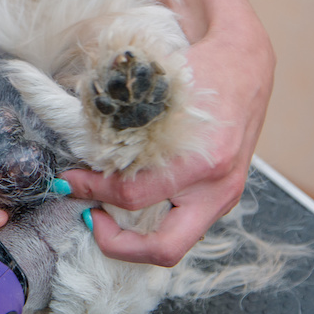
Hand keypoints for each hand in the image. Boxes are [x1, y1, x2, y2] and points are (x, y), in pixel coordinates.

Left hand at [62, 12, 274, 266]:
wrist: (246, 65)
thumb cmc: (200, 72)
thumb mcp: (158, 89)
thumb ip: (122, 123)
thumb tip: (78, 151)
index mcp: (202, 160)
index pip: (133, 195)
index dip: (92, 190)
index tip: (68, 181)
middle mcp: (218, 188)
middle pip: (163, 248)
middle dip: (116, 243)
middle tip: (88, 216)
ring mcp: (225, 198)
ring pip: (174, 244)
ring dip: (132, 237)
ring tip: (103, 210)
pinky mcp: (224, 199)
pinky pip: (183, 226)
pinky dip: (151, 221)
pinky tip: (129, 199)